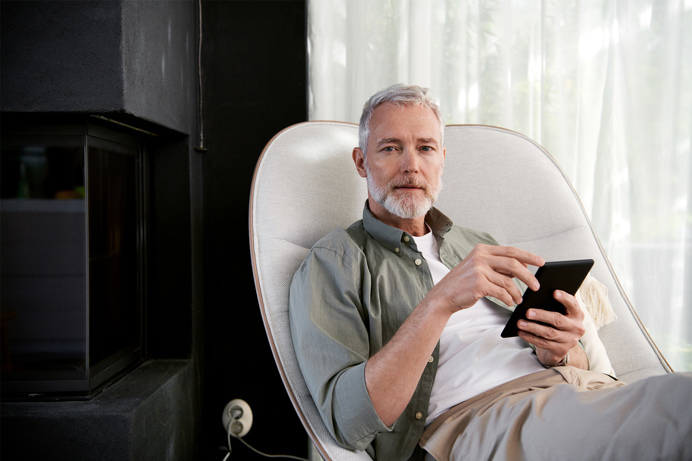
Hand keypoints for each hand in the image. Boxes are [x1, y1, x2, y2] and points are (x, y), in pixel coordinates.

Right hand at [429, 244, 544, 314]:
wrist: (444, 296)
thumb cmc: (463, 283)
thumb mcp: (480, 268)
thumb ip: (499, 265)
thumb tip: (523, 265)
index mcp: (482, 250)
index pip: (511, 251)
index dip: (528, 256)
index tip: (541, 262)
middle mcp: (480, 257)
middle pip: (513, 264)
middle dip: (528, 276)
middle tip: (536, 285)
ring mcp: (479, 270)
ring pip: (508, 281)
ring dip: (517, 292)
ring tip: (519, 299)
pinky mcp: (478, 284)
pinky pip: (501, 292)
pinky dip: (508, 298)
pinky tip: (510, 302)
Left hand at [517, 290, 585, 366]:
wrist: (559, 347)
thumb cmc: (556, 323)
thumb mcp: (560, 313)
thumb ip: (554, 304)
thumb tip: (537, 294)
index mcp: (577, 314)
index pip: (573, 304)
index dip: (564, 298)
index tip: (554, 292)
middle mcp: (576, 328)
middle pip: (558, 320)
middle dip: (541, 315)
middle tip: (527, 312)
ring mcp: (570, 340)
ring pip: (549, 333)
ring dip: (532, 327)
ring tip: (520, 323)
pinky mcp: (561, 350)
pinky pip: (543, 343)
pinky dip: (530, 337)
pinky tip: (521, 332)